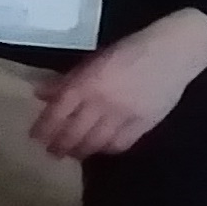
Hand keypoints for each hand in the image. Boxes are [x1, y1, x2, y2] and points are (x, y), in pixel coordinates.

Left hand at [33, 11, 206, 159]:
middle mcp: (103, 101)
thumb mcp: (91, 61)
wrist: (171, 53)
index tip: (35, 137)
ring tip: (73, 154)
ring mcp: (125, 115)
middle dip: (60, 145)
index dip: (45, 127)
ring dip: (82, 150)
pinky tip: (100, 149)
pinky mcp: (145, 124)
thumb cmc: (127, 51)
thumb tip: (41, 94)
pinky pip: (122, 143)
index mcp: (86, 83)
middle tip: (51, 152)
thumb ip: (67, 80)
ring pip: (97, 142)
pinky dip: (107, 149)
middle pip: (75, 131)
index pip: (58, 111)